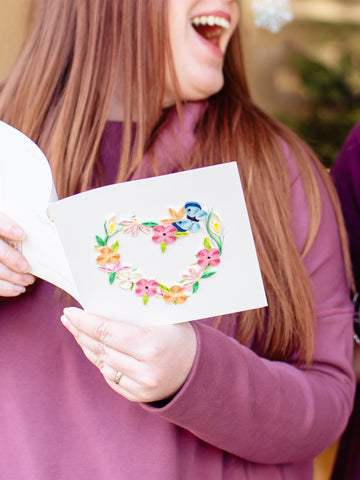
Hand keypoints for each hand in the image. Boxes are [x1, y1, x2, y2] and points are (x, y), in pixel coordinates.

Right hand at [0, 212, 34, 295]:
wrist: (4, 246)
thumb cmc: (13, 234)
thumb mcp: (18, 223)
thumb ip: (27, 224)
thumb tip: (51, 221)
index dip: (7, 227)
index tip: (21, 234)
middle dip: (11, 258)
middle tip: (25, 266)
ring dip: (12, 277)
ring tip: (28, 280)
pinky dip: (6, 288)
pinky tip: (18, 289)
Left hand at [61, 307, 196, 402]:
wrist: (199, 370)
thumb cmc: (180, 337)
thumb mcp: (165, 319)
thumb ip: (136, 315)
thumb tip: (103, 304)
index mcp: (151, 345)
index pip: (107, 331)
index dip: (85, 321)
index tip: (70, 311)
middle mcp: (144, 369)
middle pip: (100, 348)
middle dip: (80, 331)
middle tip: (67, 318)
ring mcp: (140, 386)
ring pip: (102, 363)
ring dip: (87, 346)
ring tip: (77, 331)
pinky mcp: (137, 396)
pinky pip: (109, 376)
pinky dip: (100, 361)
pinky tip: (94, 348)